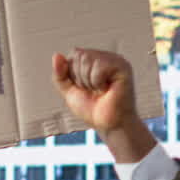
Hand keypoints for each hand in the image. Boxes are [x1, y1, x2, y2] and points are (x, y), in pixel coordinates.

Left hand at [53, 48, 154, 162]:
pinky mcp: (122, 67)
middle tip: (94, 91)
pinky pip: (99, 67)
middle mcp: (105, 57)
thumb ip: (60, 74)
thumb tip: (56, 55)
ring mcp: (115, 60)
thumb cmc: (93, 109)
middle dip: (80, 78)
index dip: (73, 75)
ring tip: (101, 90)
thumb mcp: (69, 91)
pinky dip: (98, 82)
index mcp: (94, 60)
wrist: (107, 124)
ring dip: (89, 81)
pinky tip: (107, 89)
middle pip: (79, 55)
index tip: (85, 88)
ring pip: (87, 59)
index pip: (74, 54)